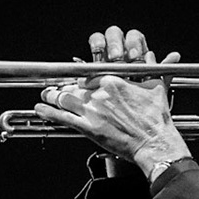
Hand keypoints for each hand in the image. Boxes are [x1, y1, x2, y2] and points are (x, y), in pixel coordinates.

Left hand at [31, 25, 191, 177]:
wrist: (155, 143)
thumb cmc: (156, 119)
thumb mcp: (156, 88)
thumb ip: (155, 68)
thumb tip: (158, 56)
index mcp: (114, 81)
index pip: (88, 75)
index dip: (79, 79)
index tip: (76, 81)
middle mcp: (100, 94)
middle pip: (73, 86)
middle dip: (63, 87)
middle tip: (56, 88)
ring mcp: (92, 111)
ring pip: (64, 99)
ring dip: (52, 96)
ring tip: (46, 94)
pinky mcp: (88, 128)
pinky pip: (63, 118)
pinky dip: (48, 112)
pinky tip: (40, 108)